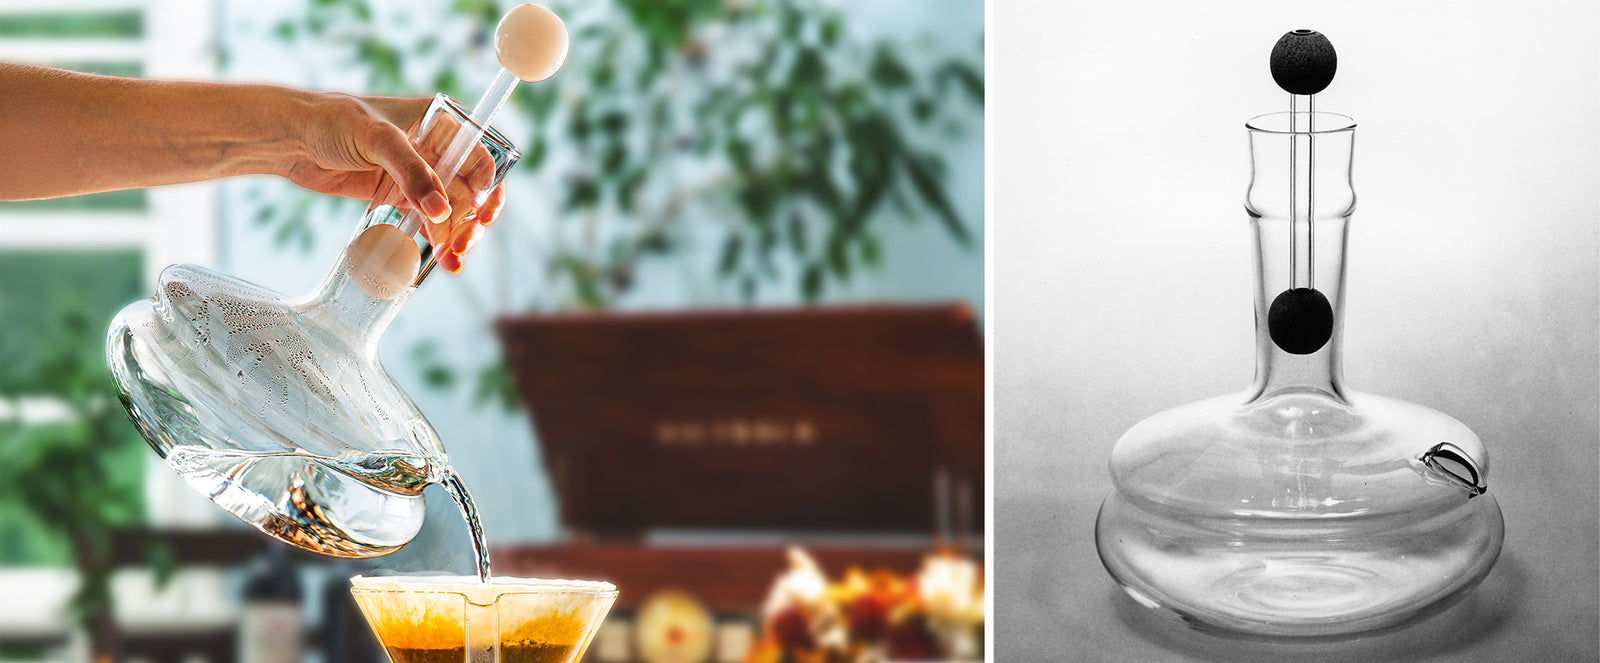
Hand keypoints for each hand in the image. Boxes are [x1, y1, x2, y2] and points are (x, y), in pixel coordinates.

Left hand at [284, 93, 505, 272]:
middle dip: (472, 219)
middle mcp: (435, 150)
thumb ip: (410, 171)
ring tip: (452, 259)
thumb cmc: (333, 121)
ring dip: (457, 235)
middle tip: (464, 243)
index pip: (477, 156)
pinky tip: (441, 261)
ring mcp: (418, 176)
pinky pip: (426, 222)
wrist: (291, 139)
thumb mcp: (377, 139)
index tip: (481, 212)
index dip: (486, 185)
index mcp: (440, 123)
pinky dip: (435, 241)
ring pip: (451, 211)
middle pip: (469, 190)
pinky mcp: (399, 197)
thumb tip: (440, 211)